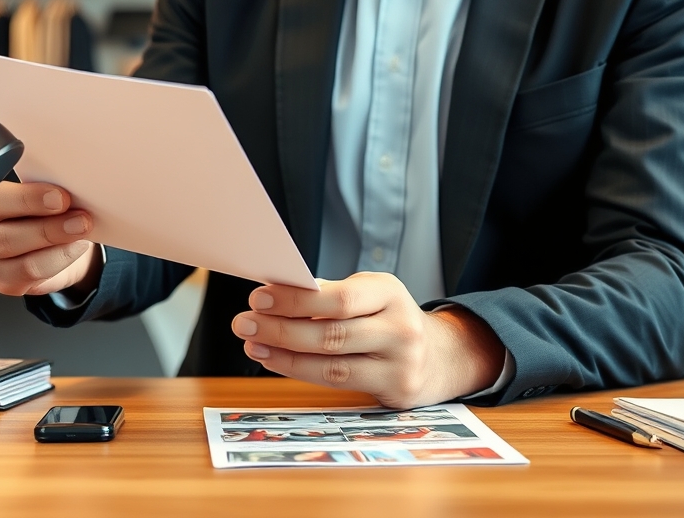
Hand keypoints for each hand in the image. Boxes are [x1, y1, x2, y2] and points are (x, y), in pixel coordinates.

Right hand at [0, 182, 102, 297]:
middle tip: (81, 218)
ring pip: (25, 263)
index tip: (60, 197)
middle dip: (50, 228)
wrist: (46, 240)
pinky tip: (77, 247)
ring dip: (61, 247)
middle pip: (7, 237)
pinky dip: (62, 260)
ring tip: (83, 231)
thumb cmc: (38, 209)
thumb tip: (72, 191)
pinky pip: (36, 276)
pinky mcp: (4, 283)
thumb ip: (46, 191)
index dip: (29, 199)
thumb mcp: (38, 192)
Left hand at [230, 272, 506, 408]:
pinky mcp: (395, 390)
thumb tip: (275, 293)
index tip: (259, 297)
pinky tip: (275, 359)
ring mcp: (401, 363)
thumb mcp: (370, 295)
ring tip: (253, 343)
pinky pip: (337, 383)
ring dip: (284, 354)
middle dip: (281, 328)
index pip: (341, 297)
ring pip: (332, 363)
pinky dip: (300, 371)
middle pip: (332, 332)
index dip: (297, 299)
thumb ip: (330, 295)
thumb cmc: (387, 319)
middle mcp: (400, 328)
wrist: (439, 356)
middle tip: (244, 322)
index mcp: (390, 293)